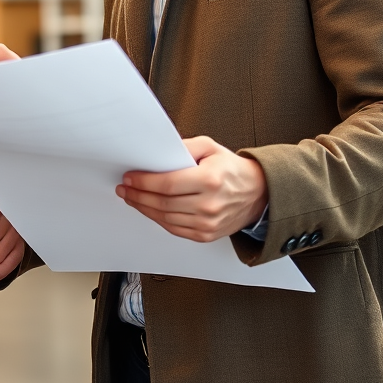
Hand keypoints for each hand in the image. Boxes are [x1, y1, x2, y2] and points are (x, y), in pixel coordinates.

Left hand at [117, 136, 267, 242]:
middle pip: (163, 203)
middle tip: (125, 188)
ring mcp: (208, 223)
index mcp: (209, 180)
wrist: (257, 193)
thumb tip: (159, 152)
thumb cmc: (232, 169)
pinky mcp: (206, 235)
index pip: (167, 184)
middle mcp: (209, 205)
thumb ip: (184, 147)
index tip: (130, 177)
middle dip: (138, 195)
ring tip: (132, 198)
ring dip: (144, 208)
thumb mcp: (210, 147)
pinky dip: (158, 220)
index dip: (144, 181)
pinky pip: (175, 229)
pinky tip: (149, 210)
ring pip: (166, 219)